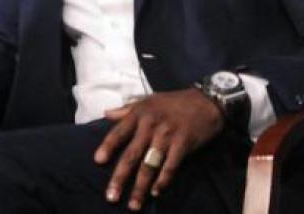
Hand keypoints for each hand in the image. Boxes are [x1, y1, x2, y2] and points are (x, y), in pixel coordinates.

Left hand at [93, 88, 224, 210]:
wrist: (205, 101)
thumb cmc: (172, 102)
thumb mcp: (147, 100)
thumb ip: (126, 109)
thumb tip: (105, 114)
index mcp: (139, 114)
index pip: (119, 132)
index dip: (108, 147)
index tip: (97, 161)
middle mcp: (151, 126)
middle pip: (132, 155)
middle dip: (120, 177)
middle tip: (111, 196)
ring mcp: (167, 136)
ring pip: (149, 165)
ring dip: (140, 187)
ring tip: (132, 204)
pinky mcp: (183, 145)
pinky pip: (171, 166)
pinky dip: (163, 181)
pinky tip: (155, 193)